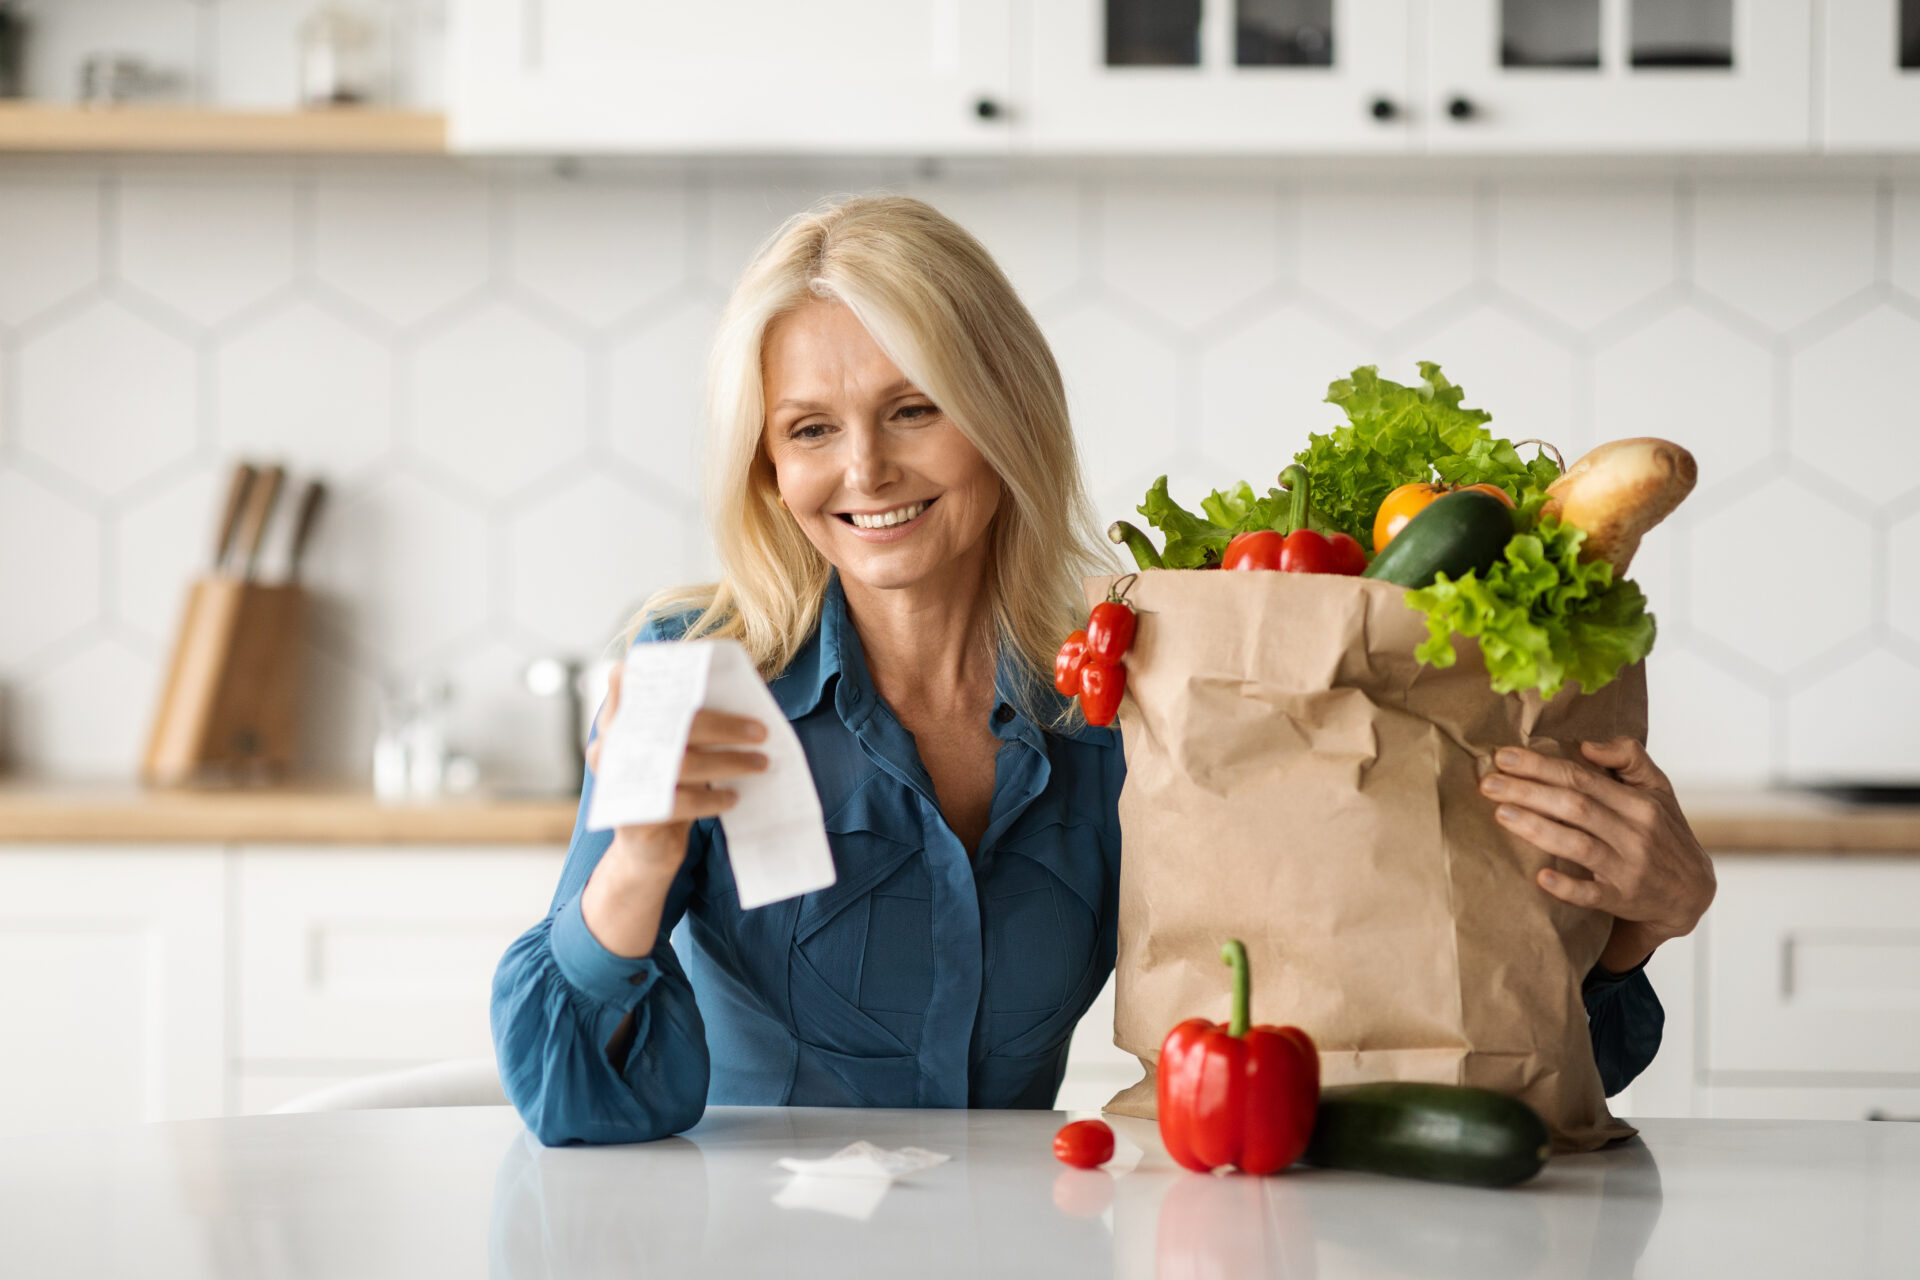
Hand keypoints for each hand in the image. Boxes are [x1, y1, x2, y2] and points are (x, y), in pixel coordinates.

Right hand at [579, 661, 768, 956]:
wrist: (645, 850)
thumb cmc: (670, 786)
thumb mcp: (677, 748)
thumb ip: (692, 718)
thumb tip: (747, 689)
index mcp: (616, 719)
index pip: (626, 677)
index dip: (663, 668)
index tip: (707, 667)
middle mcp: (607, 745)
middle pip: (670, 722)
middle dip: (723, 725)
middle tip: (760, 731)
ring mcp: (616, 781)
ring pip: (681, 762)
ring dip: (729, 762)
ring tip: (759, 764)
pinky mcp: (632, 814)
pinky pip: (680, 801)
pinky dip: (713, 798)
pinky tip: (733, 797)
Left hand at [1481, 737, 1715, 974]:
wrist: (1691, 892)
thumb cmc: (1664, 830)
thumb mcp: (1658, 788)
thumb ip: (1629, 757)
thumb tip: (1587, 744)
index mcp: (1638, 803)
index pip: (1581, 778)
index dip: (1540, 766)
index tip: (1503, 757)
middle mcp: (1634, 833)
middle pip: (1573, 806)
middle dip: (1528, 792)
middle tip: (1487, 783)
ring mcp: (1628, 868)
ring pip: (1578, 845)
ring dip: (1537, 828)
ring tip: (1501, 813)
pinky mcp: (1622, 899)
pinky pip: (1592, 894)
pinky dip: (1567, 886)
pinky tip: (1540, 876)